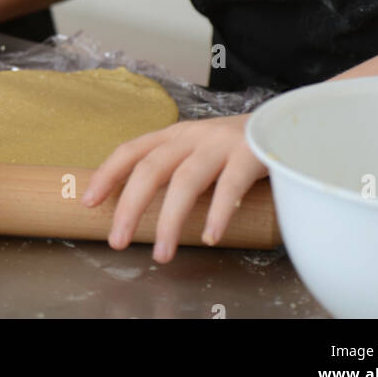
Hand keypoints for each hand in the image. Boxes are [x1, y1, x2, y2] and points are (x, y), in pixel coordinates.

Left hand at [81, 114, 266, 262]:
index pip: (132, 150)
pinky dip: (218, 212)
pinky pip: (230, 184)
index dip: (108, 173)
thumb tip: (140, 209)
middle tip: (116, 240)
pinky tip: (210, 236)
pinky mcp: (251, 153)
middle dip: (130, 205)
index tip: (88, 201)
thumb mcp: (199, 150)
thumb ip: (175, 169)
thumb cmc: (237, 146)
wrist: (289, 122)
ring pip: (186, 180)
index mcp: (176, 135)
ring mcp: (221, 143)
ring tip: (161, 254)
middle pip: (152, 168)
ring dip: (169, 220)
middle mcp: (194, 136)